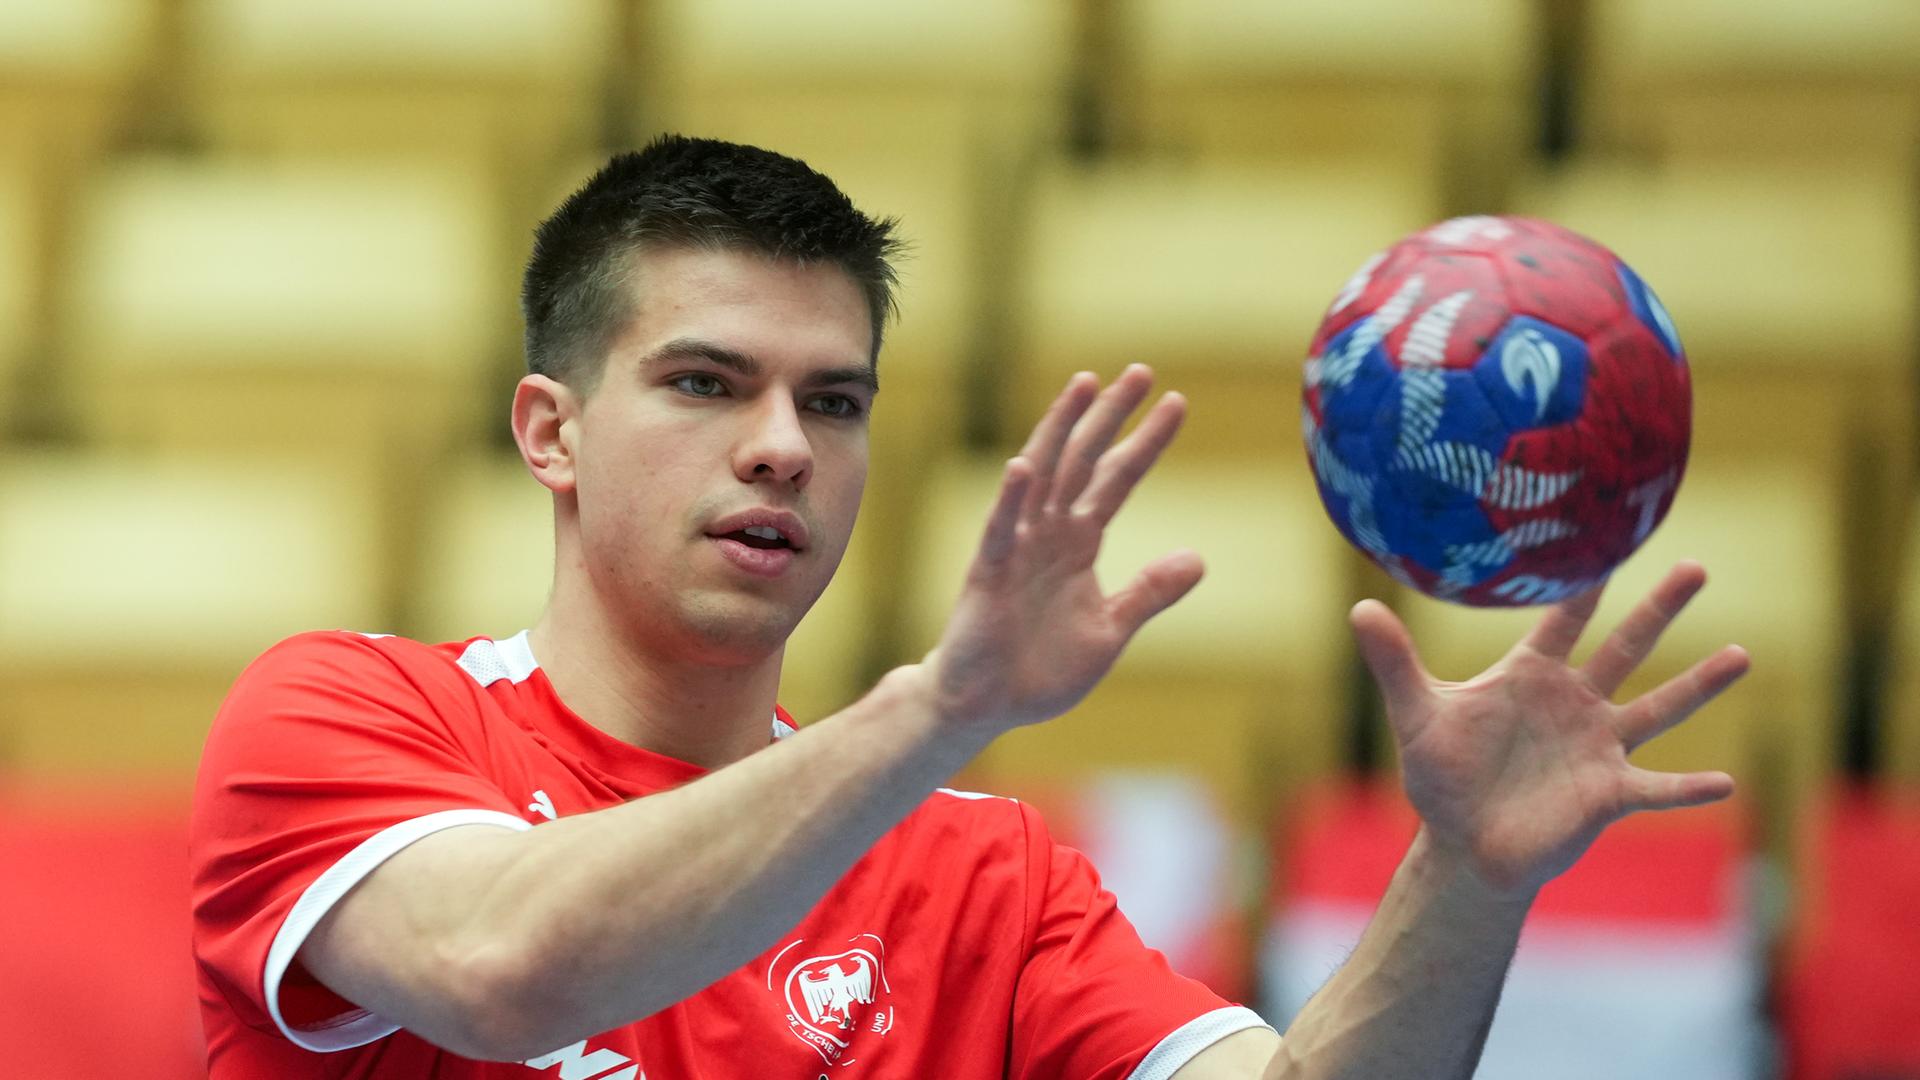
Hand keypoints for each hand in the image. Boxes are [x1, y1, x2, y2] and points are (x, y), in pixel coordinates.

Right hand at [924, 365, 1203, 734]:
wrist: (987, 704)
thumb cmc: (1041, 668)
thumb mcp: (1110, 629)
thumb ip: (1149, 593)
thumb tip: (1199, 559)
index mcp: (1079, 543)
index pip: (1117, 479)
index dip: (1146, 442)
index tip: (1176, 403)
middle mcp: (1050, 532)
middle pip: (1085, 460)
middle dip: (1111, 416)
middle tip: (1141, 371)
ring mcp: (1018, 546)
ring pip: (1043, 475)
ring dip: (1062, 429)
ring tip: (1085, 385)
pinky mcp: (990, 571)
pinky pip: (1002, 528)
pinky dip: (1012, 497)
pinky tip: (1023, 466)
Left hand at [1351, 562, 1748, 898]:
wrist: (1463, 844)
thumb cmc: (1441, 777)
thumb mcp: (1416, 716)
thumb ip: (1394, 664)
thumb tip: (1359, 606)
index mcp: (1530, 676)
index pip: (1561, 619)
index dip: (1582, 581)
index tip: (1606, 537)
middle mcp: (1574, 703)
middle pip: (1625, 647)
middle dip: (1659, 609)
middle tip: (1697, 565)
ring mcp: (1597, 746)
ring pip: (1658, 707)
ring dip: (1700, 684)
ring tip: (1743, 654)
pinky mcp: (1608, 793)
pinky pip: (1656, 787)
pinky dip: (1687, 787)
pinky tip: (1724, 783)